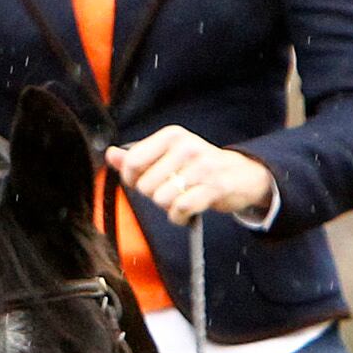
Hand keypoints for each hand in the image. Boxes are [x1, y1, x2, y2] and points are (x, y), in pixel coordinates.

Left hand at [105, 128, 274, 225]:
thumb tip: (111, 155)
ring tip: (180, 199)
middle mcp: (186, 147)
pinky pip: (179, 209)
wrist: (242, 174)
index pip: (133, 161)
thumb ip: (137, 157)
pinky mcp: (213, 187)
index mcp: (172, 136)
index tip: (142, 182)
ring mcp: (202, 167)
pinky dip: (178, 217)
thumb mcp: (168, 155)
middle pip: (146, 185)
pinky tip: (185, 213)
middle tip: (172, 190)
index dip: (131, 179)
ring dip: (168, 207)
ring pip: (161, 199)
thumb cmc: (199, 166)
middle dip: (154, 195)